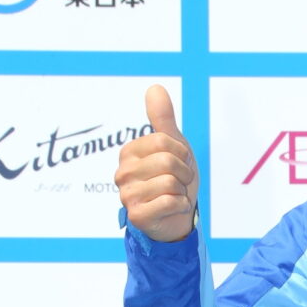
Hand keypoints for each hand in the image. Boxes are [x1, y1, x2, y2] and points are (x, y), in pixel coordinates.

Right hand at [115, 84, 199, 241]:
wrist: (178, 218)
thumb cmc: (174, 179)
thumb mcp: (172, 145)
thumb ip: (162, 118)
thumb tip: (155, 87)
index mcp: (129, 152)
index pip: (164, 141)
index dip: (181, 153)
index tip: (178, 163)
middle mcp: (123, 173)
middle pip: (168, 162)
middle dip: (184, 173)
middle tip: (178, 182)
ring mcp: (127, 196)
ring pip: (170, 183)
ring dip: (182, 191)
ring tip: (174, 195)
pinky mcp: (137, 216)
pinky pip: (170, 201)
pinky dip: (181, 205)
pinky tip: (173, 209)